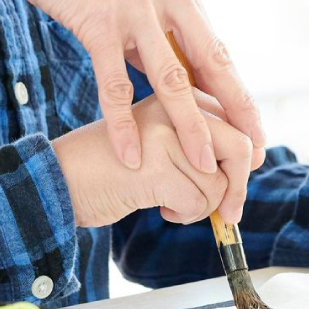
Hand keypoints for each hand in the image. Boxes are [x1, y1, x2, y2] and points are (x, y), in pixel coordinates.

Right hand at [0, 0, 264, 171]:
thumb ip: (153, 24)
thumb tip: (168, 74)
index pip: (214, 45)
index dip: (234, 89)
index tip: (251, 123)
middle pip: (211, 61)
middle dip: (236, 110)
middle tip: (254, 149)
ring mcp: (135, 6)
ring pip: (171, 78)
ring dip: (190, 126)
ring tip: (205, 165)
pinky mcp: (97, 21)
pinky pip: (114, 82)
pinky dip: (123, 123)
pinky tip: (131, 155)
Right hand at [51, 94, 254, 225]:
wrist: (59, 178)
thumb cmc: (110, 164)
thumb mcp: (157, 139)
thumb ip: (194, 139)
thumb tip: (249, 158)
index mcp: (175, 94)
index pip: (234, 120)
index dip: (246, 156)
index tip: (241, 179)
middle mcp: (172, 106)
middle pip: (239, 145)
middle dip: (240, 184)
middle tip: (230, 212)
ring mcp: (163, 134)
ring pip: (218, 182)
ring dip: (204, 207)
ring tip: (174, 205)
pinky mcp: (155, 166)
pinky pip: (197, 201)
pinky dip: (186, 215)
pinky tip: (162, 209)